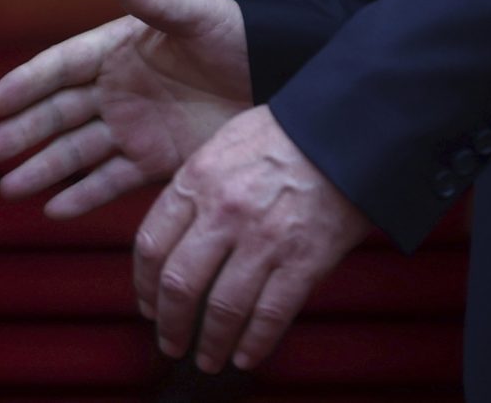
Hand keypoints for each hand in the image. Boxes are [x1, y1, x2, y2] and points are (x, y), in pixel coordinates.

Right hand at [0, 0, 247, 216]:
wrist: (278, 76)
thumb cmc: (236, 35)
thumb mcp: (196, 16)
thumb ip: (154, 1)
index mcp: (117, 49)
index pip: (62, 67)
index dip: (28, 83)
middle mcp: (116, 91)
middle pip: (59, 115)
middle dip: (23, 134)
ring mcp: (133, 129)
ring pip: (76, 152)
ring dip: (43, 169)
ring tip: (8, 188)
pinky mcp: (155, 162)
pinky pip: (111, 181)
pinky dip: (84, 196)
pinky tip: (54, 210)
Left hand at [134, 104, 369, 374]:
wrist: (346, 130)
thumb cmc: (284, 134)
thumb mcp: (224, 143)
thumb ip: (195, 186)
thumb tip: (175, 231)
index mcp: (198, 180)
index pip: (152, 245)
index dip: (143, 285)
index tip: (147, 305)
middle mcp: (224, 213)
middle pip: (179, 284)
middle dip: (170, 324)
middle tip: (170, 342)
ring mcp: (264, 240)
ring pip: (222, 309)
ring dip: (211, 344)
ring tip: (207, 359)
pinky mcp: (303, 261)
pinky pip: (270, 316)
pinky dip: (254, 345)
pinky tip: (246, 357)